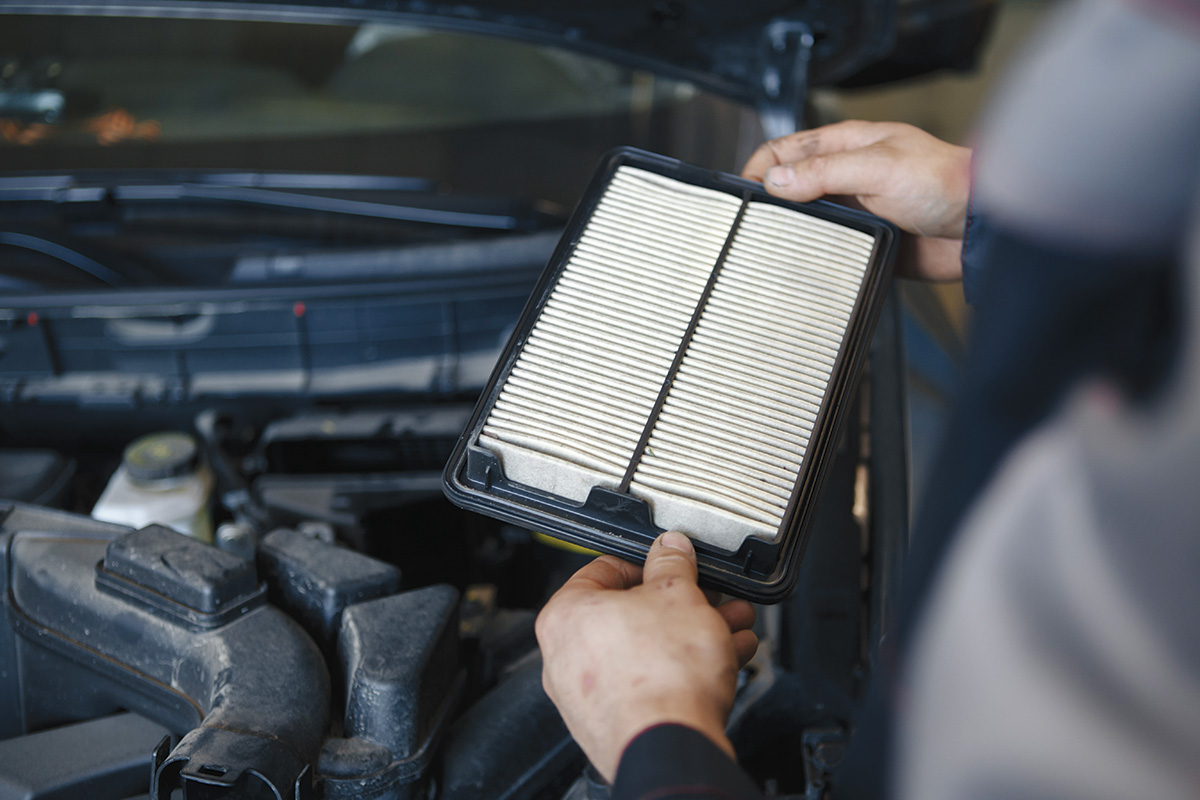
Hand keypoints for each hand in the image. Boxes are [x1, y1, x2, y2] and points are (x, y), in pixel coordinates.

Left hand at [536, 531, 757, 781]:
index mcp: (566, 614)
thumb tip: (670, 549)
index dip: (648, 563)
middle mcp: (566, 657)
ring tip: (730, 628)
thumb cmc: (661, 675)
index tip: (673, 566)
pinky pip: (649, 683)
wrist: (671, 745)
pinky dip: (683, 669)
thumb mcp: (677, 595)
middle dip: (681, 605)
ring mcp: (588, 696)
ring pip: (646, 650)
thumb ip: (672, 564)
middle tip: (711, 599)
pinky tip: (724, 658)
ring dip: (692, 635)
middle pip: (631, 614)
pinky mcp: (614, 724)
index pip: (603, 570)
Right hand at [741, 120, 971, 280]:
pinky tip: (802, 266)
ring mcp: (853, 211)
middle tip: (750, 224)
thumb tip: (776, 180)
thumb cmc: (944, 183)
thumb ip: (824, 172)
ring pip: (804, 222)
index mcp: (847, 145)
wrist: (979, 229)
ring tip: (769, 246)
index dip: (758, 168)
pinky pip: (826, 252)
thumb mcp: (879, 167)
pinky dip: (810, 258)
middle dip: (766, 203)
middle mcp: (846, 177)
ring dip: (787, 232)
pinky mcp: (862, 243)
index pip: (785, 150)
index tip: (743, 194)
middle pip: (789, 188)